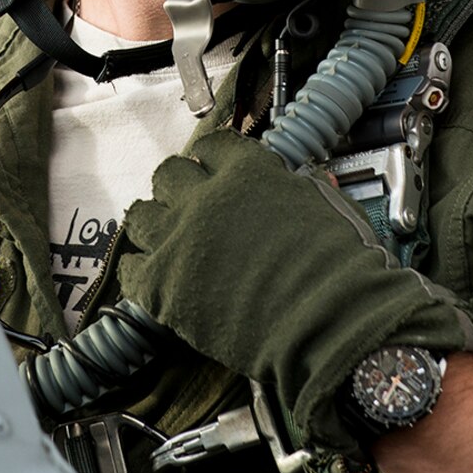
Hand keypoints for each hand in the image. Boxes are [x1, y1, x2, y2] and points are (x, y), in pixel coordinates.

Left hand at [118, 130, 472, 451]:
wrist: (331, 326)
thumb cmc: (341, 271)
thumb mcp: (325, 207)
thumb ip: (294, 189)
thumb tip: (291, 182)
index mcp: (245, 172)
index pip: (212, 147)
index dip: (214, 162)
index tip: (216, 175)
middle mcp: (204, 198)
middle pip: (169, 175)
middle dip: (180, 189)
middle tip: (192, 210)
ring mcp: (178, 241)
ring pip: (140, 215)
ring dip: (154, 225)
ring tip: (167, 242)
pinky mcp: (162, 286)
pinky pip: (131, 268)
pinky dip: (141, 271)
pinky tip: (156, 280)